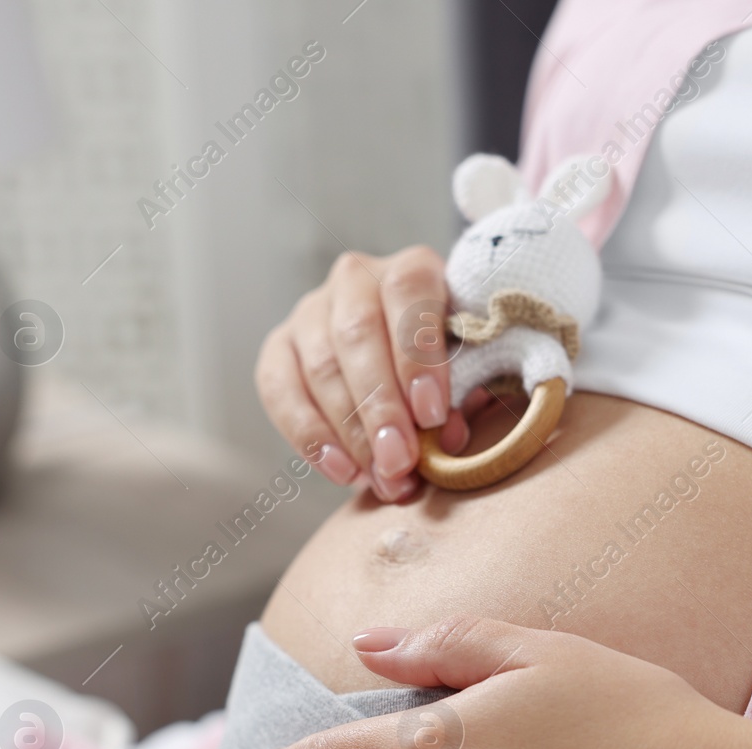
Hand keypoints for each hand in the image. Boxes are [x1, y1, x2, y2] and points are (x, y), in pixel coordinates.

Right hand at [256, 247, 486, 500]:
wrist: (412, 366)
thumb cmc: (452, 367)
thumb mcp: (472, 369)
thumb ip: (464, 396)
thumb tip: (444, 437)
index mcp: (413, 268)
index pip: (409, 292)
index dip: (418, 355)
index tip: (432, 415)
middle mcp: (355, 279)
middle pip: (358, 335)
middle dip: (380, 408)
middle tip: (400, 461)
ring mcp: (311, 311)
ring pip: (320, 366)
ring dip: (350, 432)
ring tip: (380, 478)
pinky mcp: (279, 347)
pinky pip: (279, 389)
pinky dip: (308, 436)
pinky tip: (341, 471)